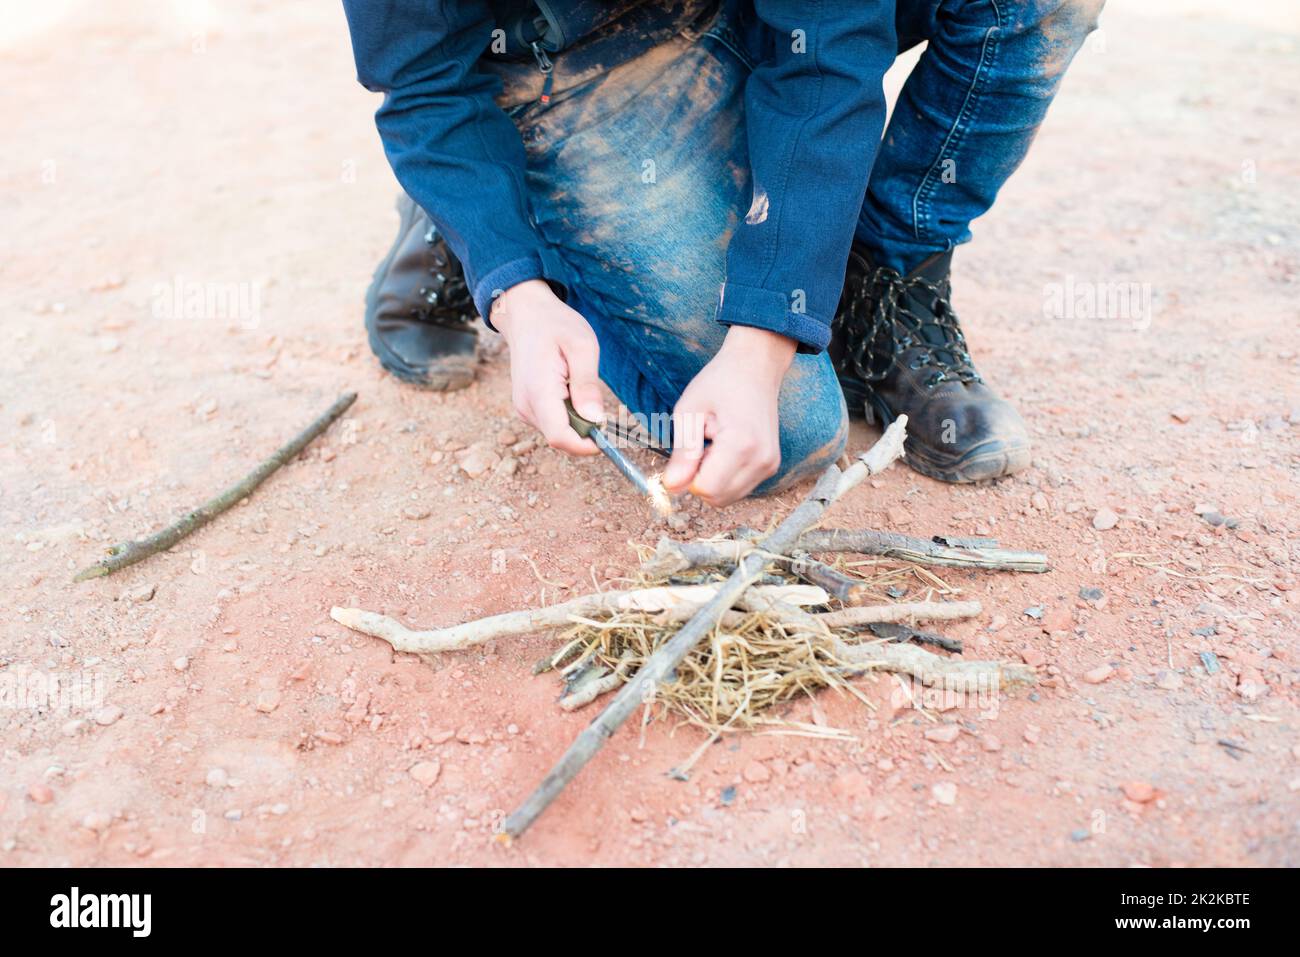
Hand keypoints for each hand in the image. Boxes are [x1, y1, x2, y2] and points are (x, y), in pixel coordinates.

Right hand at [491, 279, 603, 455]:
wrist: (525, 315)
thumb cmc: (555, 325)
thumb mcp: (582, 346)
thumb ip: (588, 383)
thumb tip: (596, 419)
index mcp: (539, 391)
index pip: (561, 437)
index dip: (586, 445)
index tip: (608, 436)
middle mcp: (526, 405)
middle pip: (561, 438)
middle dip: (585, 432)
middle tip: (600, 403)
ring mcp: (523, 408)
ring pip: (558, 432)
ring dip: (577, 422)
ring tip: (581, 387)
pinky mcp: (527, 407)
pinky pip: (552, 423)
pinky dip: (568, 416)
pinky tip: (571, 390)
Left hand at [663, 326, 795, 506]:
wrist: (755, 366)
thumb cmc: (721, 382)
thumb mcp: (690, 411)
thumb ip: (682, 453)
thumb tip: (671, 487)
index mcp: (741, 444)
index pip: (705, 488)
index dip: (687, 476)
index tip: (686, 451)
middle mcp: (761, 460)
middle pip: (717, 498)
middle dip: (699, 480)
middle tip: (699, 446)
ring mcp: (769, 465)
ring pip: (728, 498)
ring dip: (712, 479)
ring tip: (713, 445)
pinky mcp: (771, 466)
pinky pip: (739, 488)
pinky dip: (725, 477)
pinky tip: (724, 450)